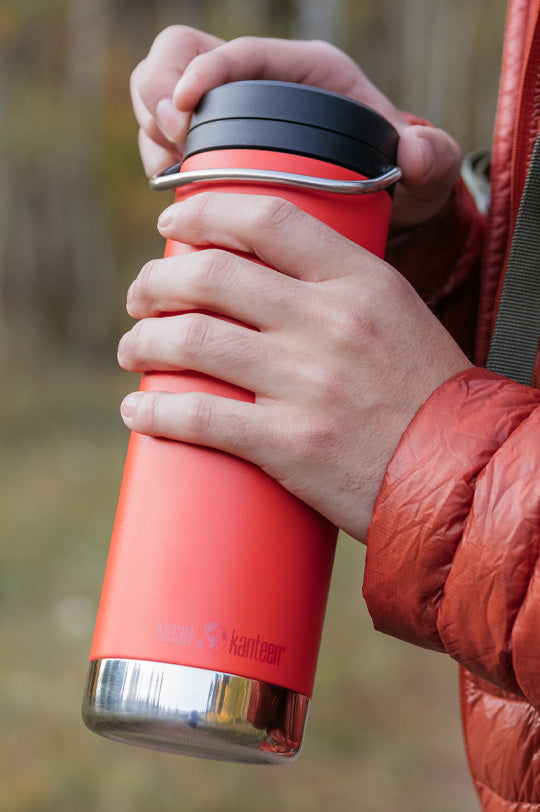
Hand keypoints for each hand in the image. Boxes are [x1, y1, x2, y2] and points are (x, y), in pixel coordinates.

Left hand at [117, 193, 470, 540]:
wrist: (460, 473)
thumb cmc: (428, 395)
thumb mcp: (399, 316)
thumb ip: (338, 292)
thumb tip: (265, 279)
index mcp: (360, 280)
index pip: (266, 218)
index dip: (204, 210)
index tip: (171, 223)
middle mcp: (330, 322)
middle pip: (212, 276)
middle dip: (155, 282)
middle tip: (138, 297)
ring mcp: (307, 383)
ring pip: (193, 341)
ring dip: (142, 342)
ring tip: (132, 349)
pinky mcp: (290, 444)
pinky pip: (200, 419)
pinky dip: (155, 413)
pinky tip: (135, 413)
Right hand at [130, 27, 461, 230]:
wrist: (377, 211)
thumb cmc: (397, 182)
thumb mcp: (423, 173)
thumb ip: (432, 160)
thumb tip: (411, 153)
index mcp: (304, 73)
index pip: (240, 52)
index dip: (202, 69)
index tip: (184, 106)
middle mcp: (259, 86)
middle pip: (179, 56)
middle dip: (159, 91)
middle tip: (170, 143)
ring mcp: (228, 119)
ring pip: (160, 97)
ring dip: (151, 130)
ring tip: (169, 172)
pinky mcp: (211, 152)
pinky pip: (163, 142)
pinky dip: (157, 161)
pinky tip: (175, 198)